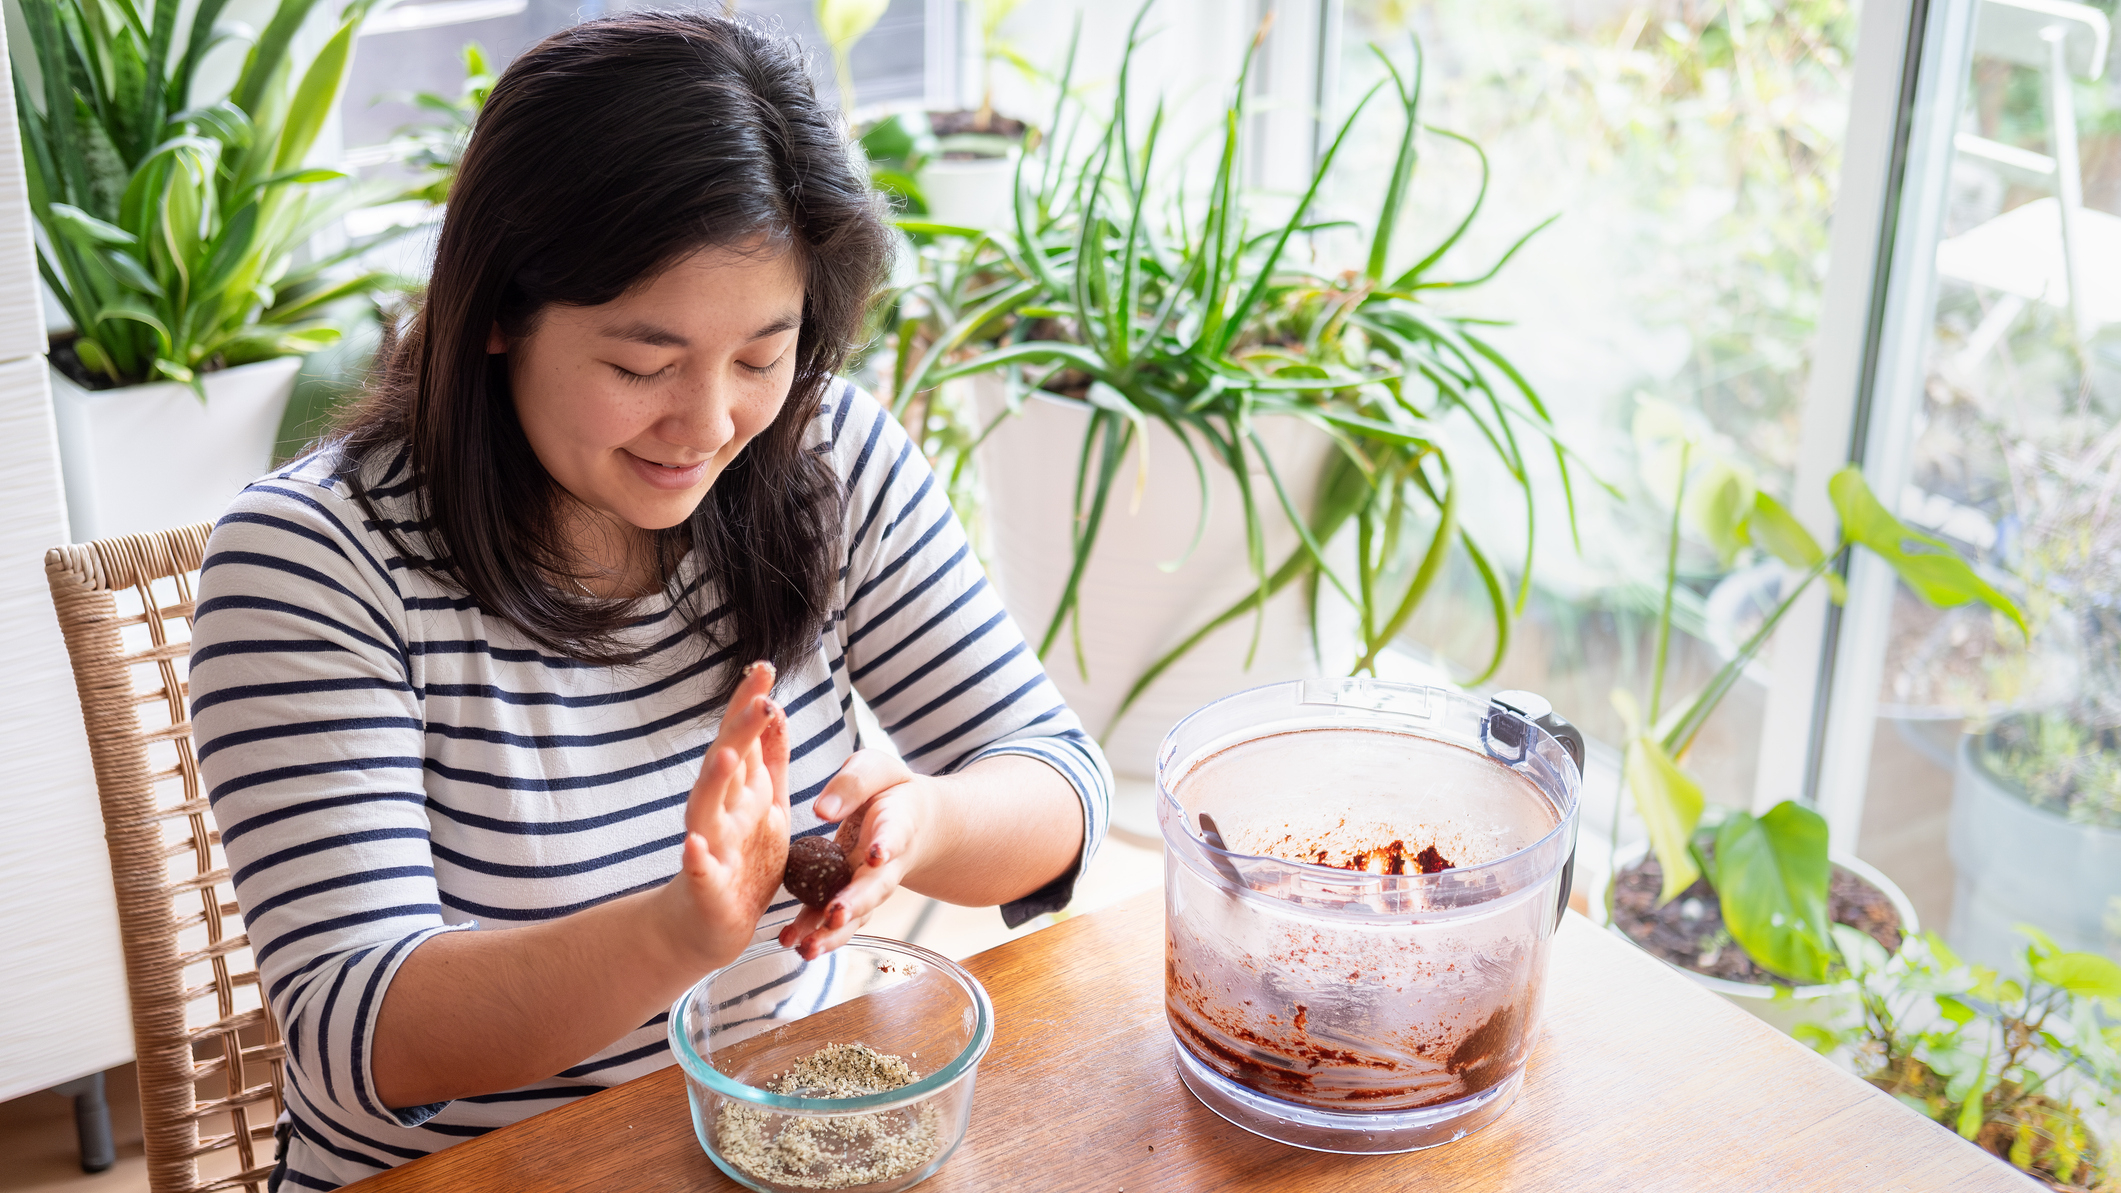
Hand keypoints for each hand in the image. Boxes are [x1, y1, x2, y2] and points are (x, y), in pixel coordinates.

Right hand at [655, 661, 789, 971]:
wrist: (711, 925)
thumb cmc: (742, 862)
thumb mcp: (767, 805)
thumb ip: (770, 760)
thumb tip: (774, 707)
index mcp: (741, 792)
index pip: (743, 740)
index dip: (751, 704)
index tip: (765, 667)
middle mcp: (720, 812)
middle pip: (726, 764)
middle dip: (740, 730)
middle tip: (760, 698)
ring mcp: (710, 847)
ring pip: (707, 810)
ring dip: (714, 782)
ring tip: (726, 755)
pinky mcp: (706, 887)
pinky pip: (699, 871)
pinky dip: (696, 858)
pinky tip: (693, 845)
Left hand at [778, 749, 934, 959]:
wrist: (916, 823)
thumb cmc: (891, 790)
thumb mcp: (876, 770)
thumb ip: (853, 782)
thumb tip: (822, 810)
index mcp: (898, 823)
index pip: (896, 834)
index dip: (887, 845)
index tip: (876, 854)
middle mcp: (886, 863)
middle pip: (876, 887)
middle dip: (856, 903)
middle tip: (835, 915)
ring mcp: (869, 886)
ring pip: (857, 914)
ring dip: (833, 933)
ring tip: (807, 948)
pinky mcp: (849, 896)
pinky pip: (835, 919)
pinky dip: (815, 932)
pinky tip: (790, 941)